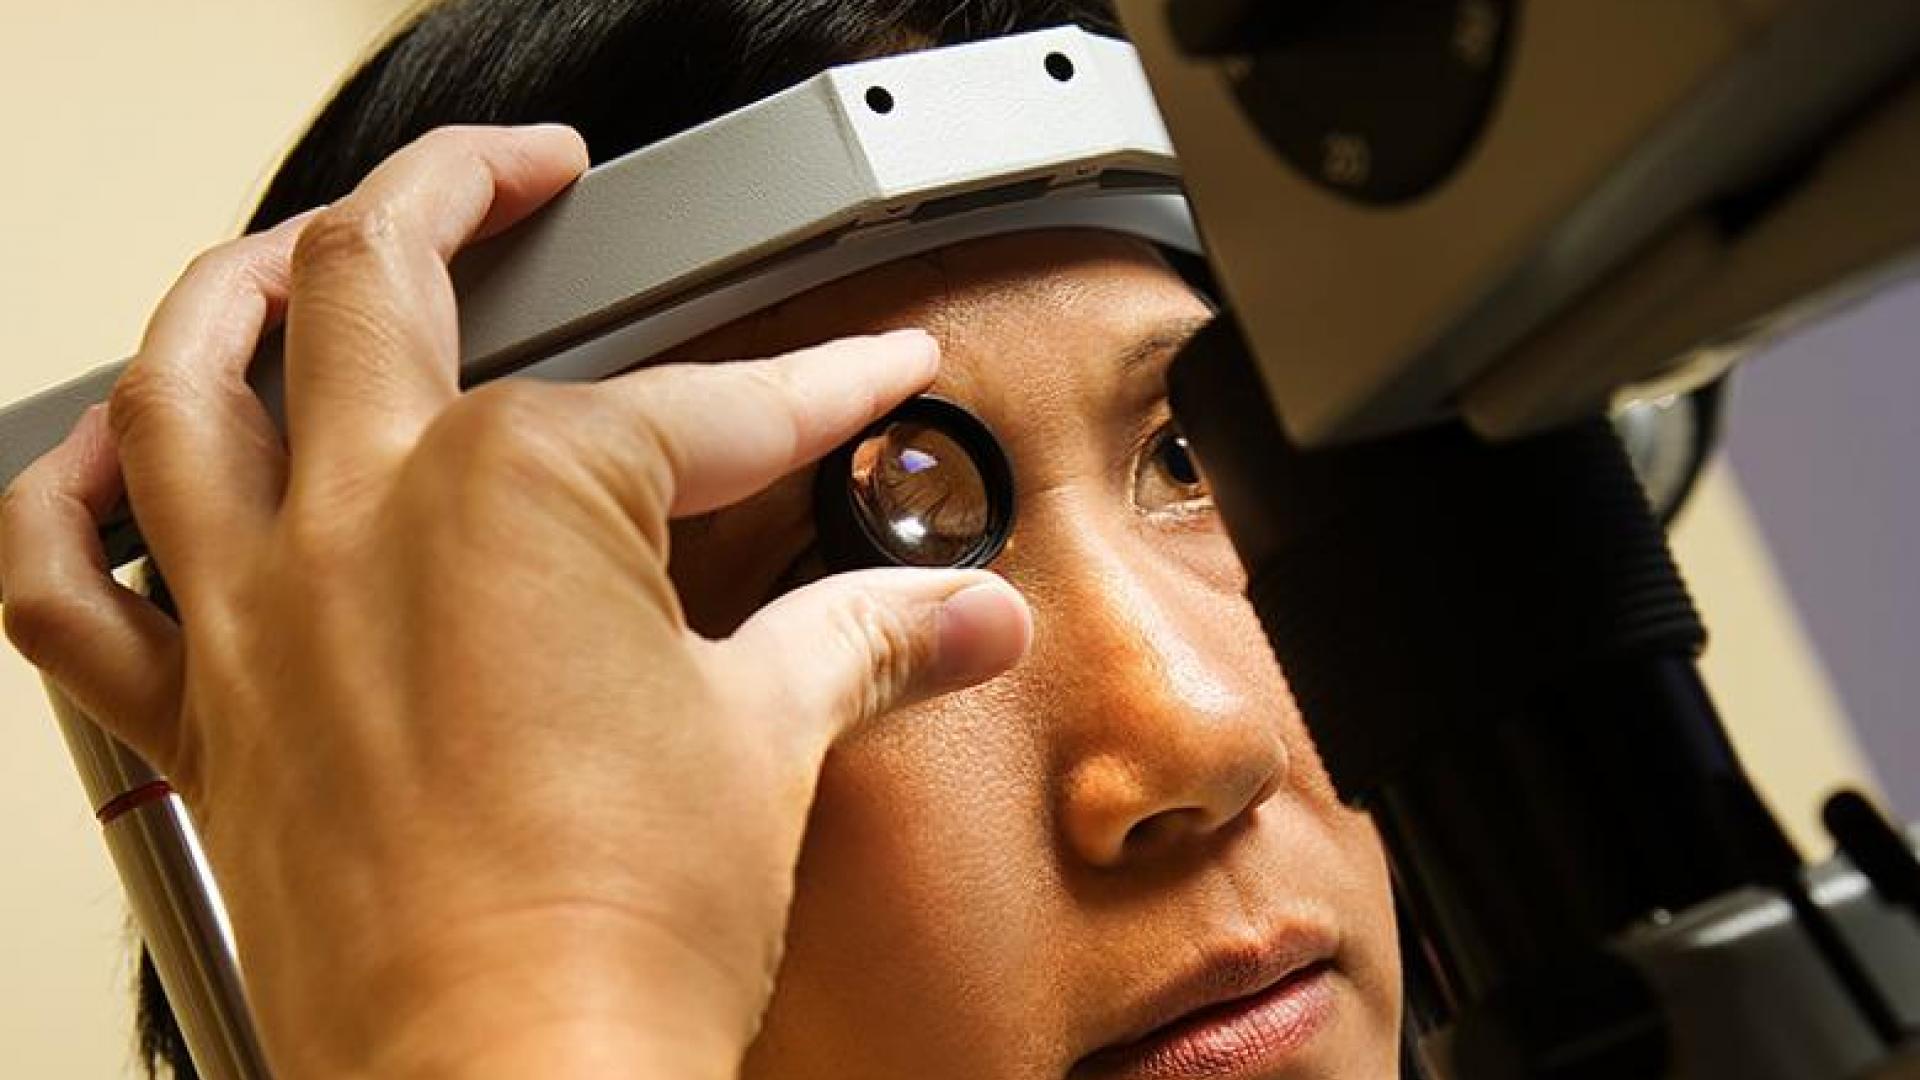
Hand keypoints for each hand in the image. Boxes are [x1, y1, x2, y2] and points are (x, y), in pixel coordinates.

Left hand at [0, 125, 1030, 1078]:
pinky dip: (71, 500)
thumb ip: (870, 638)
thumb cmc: (616, 928)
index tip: (868, 372)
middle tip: (526, 172)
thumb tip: (965, 616)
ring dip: (241, 282)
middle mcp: (365, 517)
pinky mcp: (204, 710)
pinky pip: (65, 581)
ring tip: (301, 245)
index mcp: (524, 492)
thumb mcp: (771, 743)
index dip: (820, 386)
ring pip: (190, 375)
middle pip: (390, 277)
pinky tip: (114, 458)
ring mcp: (263, 606)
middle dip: (471, 190)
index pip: (711, 405)